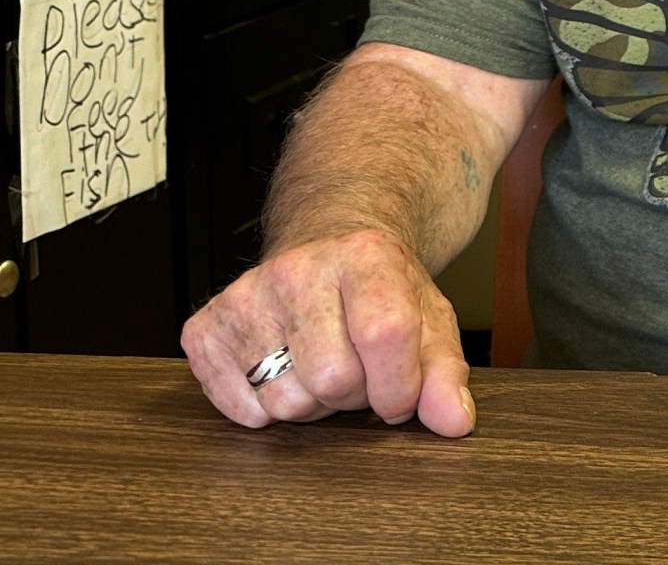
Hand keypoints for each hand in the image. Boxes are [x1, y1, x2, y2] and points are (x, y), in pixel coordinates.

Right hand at [179, 228, 473, 436]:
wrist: (326, 254)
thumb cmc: (381, 295)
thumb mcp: (428, 323)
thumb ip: (445, 375)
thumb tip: (454, 421)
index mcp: (365, 256)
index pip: (384, 334)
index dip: (398, 385)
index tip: (401, 395)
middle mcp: (298, 268)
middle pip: (330, 377)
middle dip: (353, 395)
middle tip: (356, 371)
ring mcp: (245, 296)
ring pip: (284, 399)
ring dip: (311, 404)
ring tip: (320, 368)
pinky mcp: (204, 328)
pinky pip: (237, 407)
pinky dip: (263, 410)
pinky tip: (281, 374)